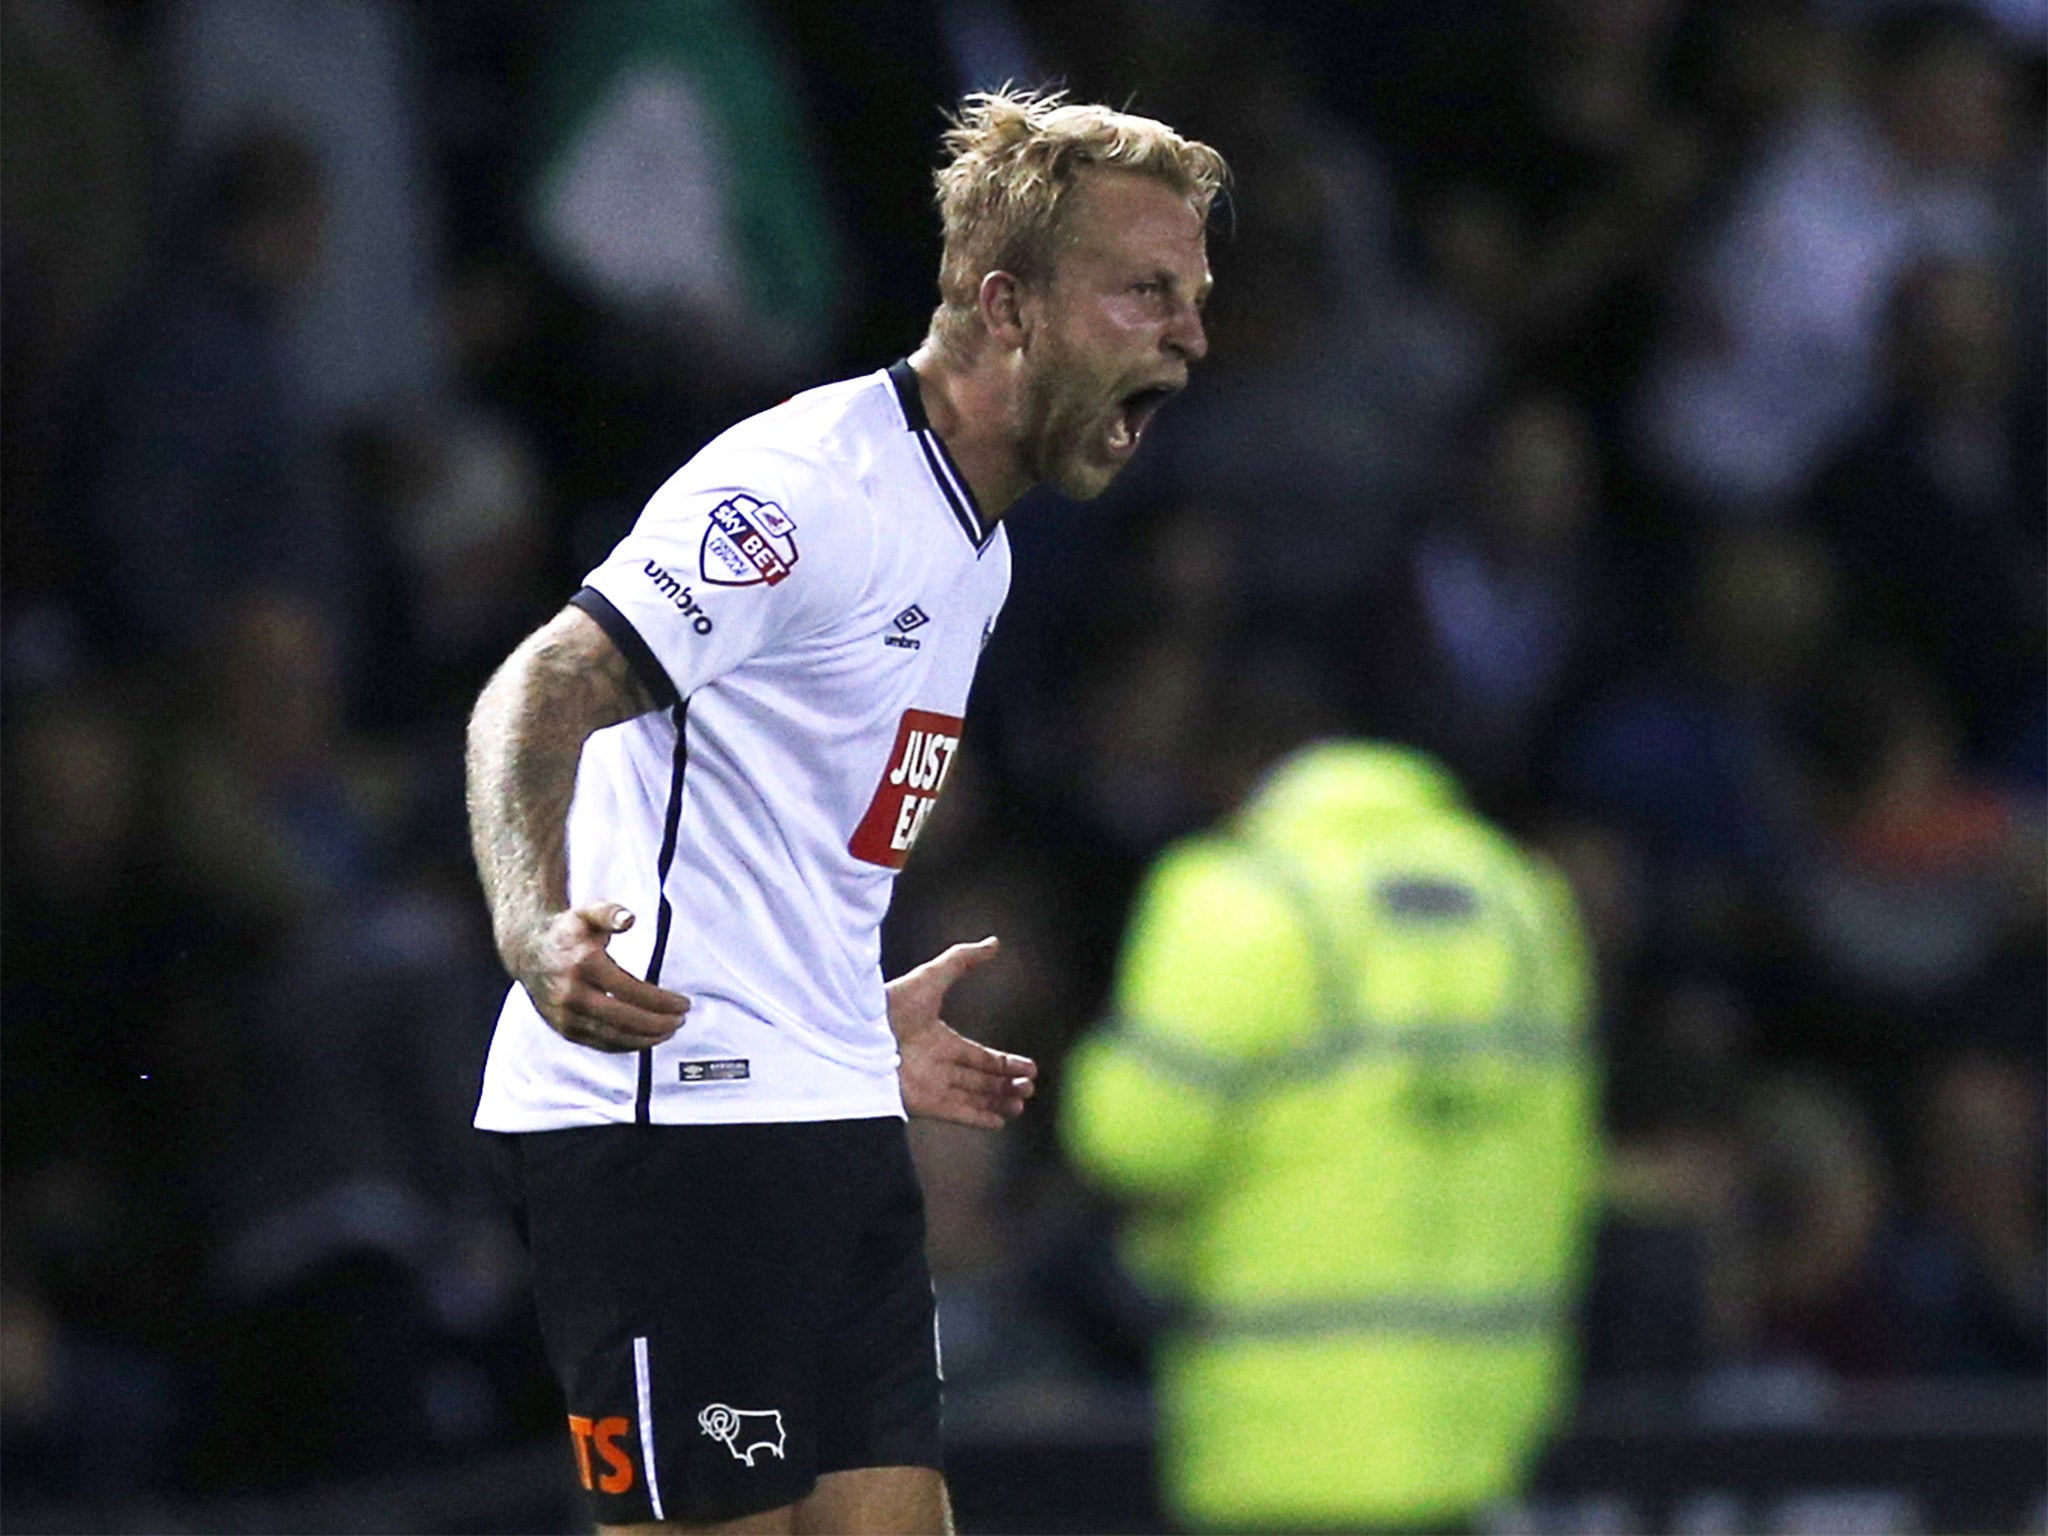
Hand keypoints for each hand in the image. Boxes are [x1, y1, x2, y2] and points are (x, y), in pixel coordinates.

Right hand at [511, 902, 688, 1051]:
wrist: (528, 951)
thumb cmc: (568, 931)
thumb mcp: (587, 913)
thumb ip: (609, 912)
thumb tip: (628, 919)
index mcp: (583, 964)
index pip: (631, 991)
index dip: (661, 1001)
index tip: (683, 1004)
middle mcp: (572, 993)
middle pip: (624, 1019)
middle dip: (658, 1024)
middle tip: (680, 1021)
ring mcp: (566, 1015)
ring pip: (612, 1036)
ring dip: (646, 1038)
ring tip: (669, 1032)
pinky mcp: (563, 1029)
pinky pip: (599, 1043)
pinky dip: (626, 1045)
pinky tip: (645, 1039)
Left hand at [886, 936, 1036, 1128]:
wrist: (857, 1029)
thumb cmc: (892, 1002)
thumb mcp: (933, 976)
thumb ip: (963, 960)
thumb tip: (995, 942)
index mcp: (940, 1040)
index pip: (980, 1057)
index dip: (1005, 1063)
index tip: (1030, 1068)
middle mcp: (937, 1065)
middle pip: (979, 1080)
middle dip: (1006, 1085)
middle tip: (1029, 1090)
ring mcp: (930, 1085)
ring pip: (971, 1098)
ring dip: (997, 1103)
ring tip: (1021, 1105)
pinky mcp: (922, 1102)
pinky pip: (956, 1113)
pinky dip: (978, 1118)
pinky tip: (999, 1122)